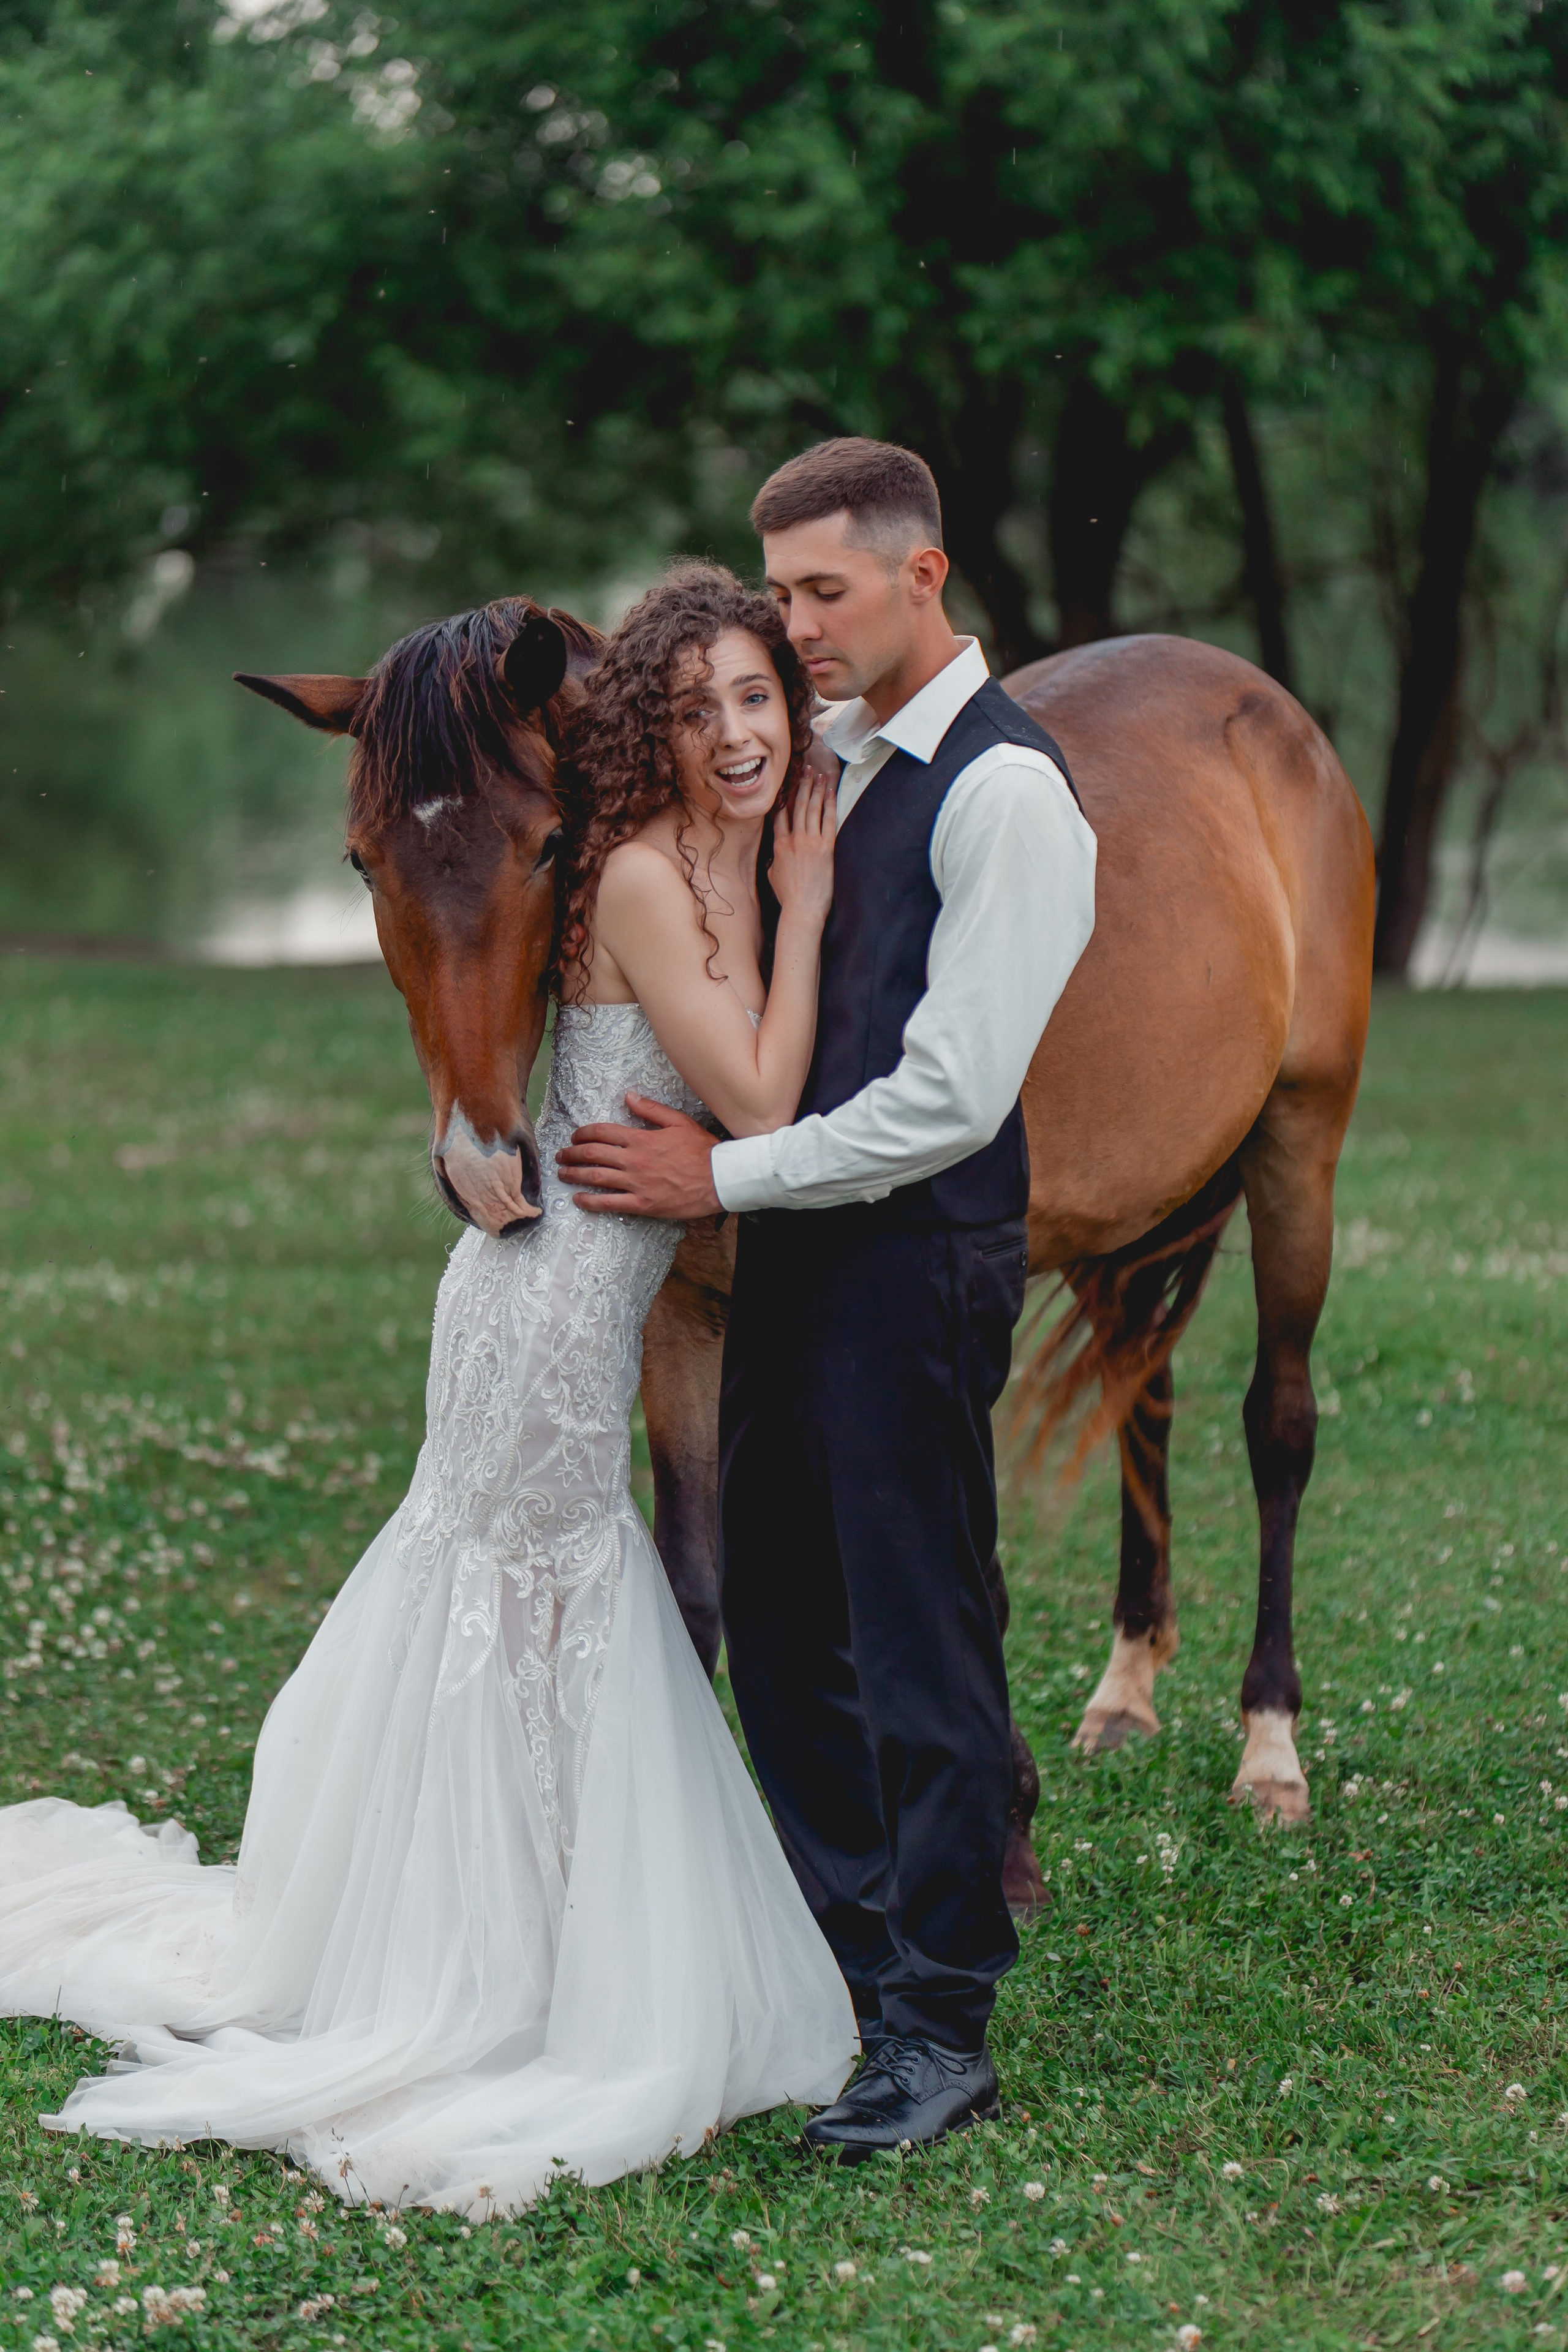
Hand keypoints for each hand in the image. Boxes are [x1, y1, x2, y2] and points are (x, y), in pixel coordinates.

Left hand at [556, 1092, 721, 1218]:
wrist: (720, 1178)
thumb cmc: (702, 1149)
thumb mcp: (678, 1121)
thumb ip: (650, 1109)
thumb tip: (628, 1097)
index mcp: (641, 1138)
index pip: (601, 1132)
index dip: (583, 1134)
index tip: (574, 1137)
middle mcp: (634, 1160)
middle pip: (592, 1154)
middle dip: (571, 1153)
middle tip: (561, 1155)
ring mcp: (637, 1184)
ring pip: (596, 1177)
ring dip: (574, 1174)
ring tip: (562, 1173)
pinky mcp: (643, 1204)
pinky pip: (609, 1203)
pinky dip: (590, 1201)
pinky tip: (578, 1199)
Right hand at [768, 770, 834, 927]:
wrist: (801, 909)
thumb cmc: (788, 897)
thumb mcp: (773, 875)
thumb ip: (774, 859)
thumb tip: (775, 854)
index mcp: (779, 845)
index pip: (779, 814)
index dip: (784, 795)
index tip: (787, 782)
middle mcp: (793, 840)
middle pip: (796, 805)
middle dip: (801, 784)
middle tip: (805, 768)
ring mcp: (809, 842)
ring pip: (812, 808)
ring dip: (815, 789)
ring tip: (818, 774)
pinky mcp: (825, 848)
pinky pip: (828, 820)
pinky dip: (830, 803)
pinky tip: (831, 791)